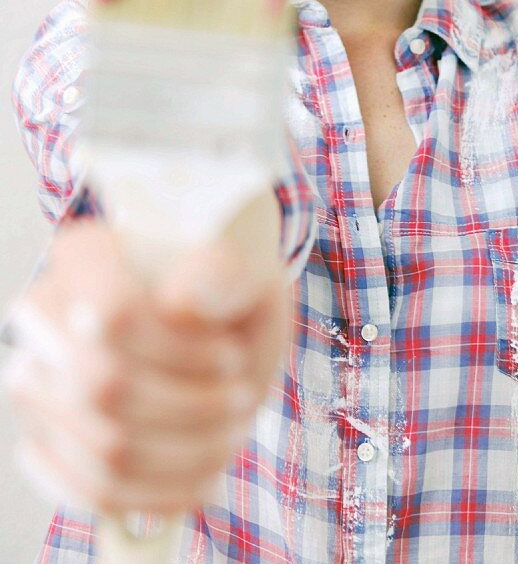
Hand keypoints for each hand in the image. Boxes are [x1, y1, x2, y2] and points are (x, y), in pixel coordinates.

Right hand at [1, 188, 290, 515]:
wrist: (214, 313)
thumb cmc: (226, 285)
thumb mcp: (242, 268)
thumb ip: (220, 274)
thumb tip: (179, 305)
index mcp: (87, 255)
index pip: (114, 314)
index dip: (179, 352)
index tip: (232, 356)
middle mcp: (48, 316)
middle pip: (102, 387)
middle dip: (190, 408)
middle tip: (242, 398)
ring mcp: (43, 381)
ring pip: (103, 450)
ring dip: (187, 454)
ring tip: (233, 432)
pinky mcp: (54, 436)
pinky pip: (93, 490)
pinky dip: (160, 494)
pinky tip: (206, 476)